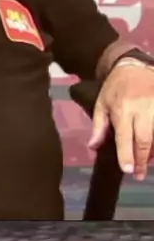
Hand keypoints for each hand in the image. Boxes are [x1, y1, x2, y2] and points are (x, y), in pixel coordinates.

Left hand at [89, 64, 153, 179]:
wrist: (134, 66)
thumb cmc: (115, 87)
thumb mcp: (101, 104)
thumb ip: (98, 126)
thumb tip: (93, 146)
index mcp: (122, 109)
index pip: (124, 136)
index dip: (126, 154)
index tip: (128, 170)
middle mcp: (142, 109)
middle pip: (144, 139)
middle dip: (142, 159)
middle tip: (138, 175)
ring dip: (152, 152)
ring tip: (147, 163)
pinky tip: (153, 149)